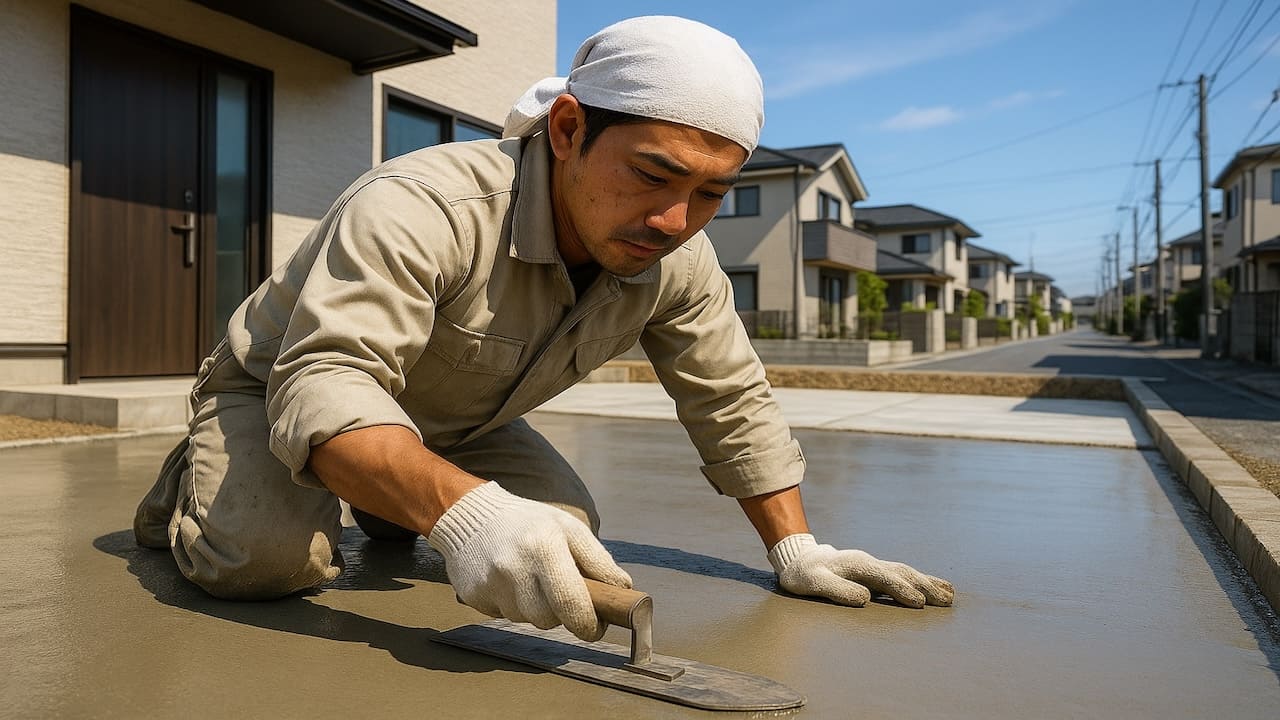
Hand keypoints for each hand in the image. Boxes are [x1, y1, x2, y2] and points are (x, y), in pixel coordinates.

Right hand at [427, 482, 631, 639]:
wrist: (471, 514)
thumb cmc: (529, 522)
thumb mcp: (568, 528)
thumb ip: (598, 560)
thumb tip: (623, 590)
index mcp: (544, 546)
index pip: (571, 603)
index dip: (588, 624)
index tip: (596, 626)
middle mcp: (514, 567)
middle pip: (549, 619)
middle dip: (561, 614)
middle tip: (562, 596)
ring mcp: (491, 583)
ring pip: (526, 620)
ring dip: (536, 609)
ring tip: (531, 580)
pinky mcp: (473, 596)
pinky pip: (504, 616)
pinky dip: (513, 605)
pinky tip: (509, 581)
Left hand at [768, 533, 953, 607]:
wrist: (800, 558)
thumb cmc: (804, 575)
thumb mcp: (814, 583)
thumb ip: (837, 590)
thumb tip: (864, 599)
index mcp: (856, 564)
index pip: (884, 577)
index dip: (901, 590)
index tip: (919, 603)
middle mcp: (869, 562)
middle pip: (902, 573)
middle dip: (925, 586)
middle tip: (946, 602)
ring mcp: (874, 565)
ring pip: (906, 572)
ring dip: (928, 583)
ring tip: (950, 596)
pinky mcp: (875, 571)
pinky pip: (902, 575)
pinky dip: (921, 581)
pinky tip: (936, 588)